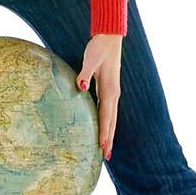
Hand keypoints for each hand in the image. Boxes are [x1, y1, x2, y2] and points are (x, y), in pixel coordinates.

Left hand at [76, 34, 122, 159]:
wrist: (110, 38)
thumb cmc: (98, 48)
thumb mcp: (90, 59)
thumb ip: (85, 73)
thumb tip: (81, 86)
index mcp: (110, 90)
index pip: (107, 116)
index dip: (105, 132)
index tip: (103, 147)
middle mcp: (114, 94)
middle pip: (112, 121)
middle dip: (109, 139)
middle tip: (106, 157)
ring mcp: (113, 92)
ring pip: (111, 118)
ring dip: (109, 133)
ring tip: (106, 149)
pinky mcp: (109, 89)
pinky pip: (108, 111)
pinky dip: (107, 123)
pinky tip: (103, 128)